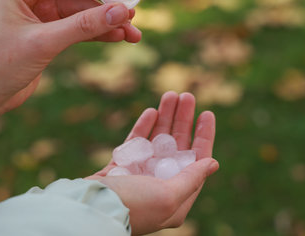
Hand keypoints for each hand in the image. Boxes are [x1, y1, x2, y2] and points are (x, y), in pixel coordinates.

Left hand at [0, 0, 141, 127]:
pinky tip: (119, 38)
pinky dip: (99, 31)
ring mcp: (41, 11)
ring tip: (133, 32)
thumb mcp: (43, 43)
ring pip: (83, 7)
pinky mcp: (48, 30)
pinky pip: (80, 25)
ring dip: (107, 19)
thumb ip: (83, 26)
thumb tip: (122, 11)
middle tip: (133, 9)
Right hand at [86, 92, 218, 234]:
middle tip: (186, 96)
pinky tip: (152, 111)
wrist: (91, 210)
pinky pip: (136, 143)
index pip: (196, 161)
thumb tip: (213, 163)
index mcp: (176, 197)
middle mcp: (159, 186)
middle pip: (176, 146)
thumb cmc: (134, 207)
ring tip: (170, 95)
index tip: (207, 113)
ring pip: (156, 141)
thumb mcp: (169, 196)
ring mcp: (139, 176)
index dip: (203, 136)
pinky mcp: (120, 168)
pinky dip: (144, 127)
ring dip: (165, 118)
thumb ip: (191, 178)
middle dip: (183, 120)